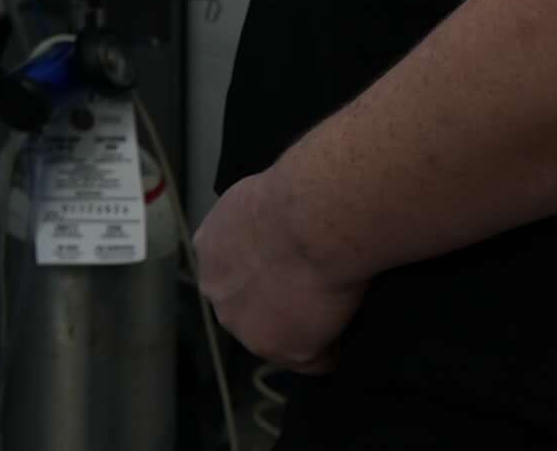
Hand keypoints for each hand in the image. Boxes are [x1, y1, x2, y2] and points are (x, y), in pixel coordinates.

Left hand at [193, 169, 366, 371]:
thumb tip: (277, 229)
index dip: (267, 276)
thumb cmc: (297, 196)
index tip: (292, 274)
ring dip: (304, 332)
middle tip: (316, 297)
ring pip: (278, 339)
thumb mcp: (259, 199)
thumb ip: (255, 225)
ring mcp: (244, 325)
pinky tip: (347, 333)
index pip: (234, 274)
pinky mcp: (281, 349)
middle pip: (248, 310)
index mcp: (209, 248)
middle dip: (277, 308)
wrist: (313, 220)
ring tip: (335, 315)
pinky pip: (314, 361)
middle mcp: (216, 290)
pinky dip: (332, 351)